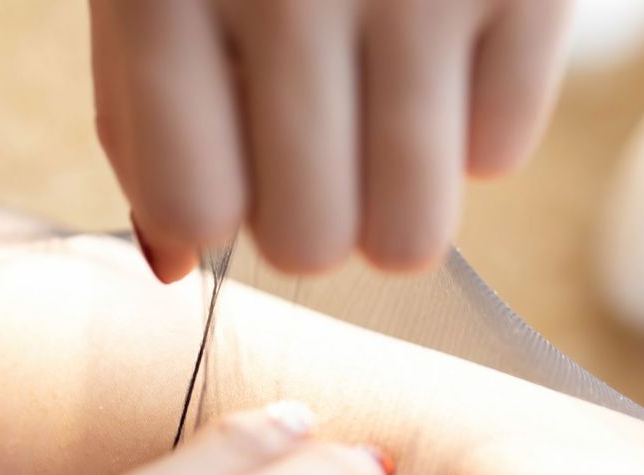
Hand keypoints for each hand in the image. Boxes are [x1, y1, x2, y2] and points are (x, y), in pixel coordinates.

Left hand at [90, 0, 571, 279]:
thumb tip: (172, 266)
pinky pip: (503, 152)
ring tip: (379, 114)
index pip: (191, 205)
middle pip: (308, 241)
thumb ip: (140, 104)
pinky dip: (473, 119)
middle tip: (317, 135)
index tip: (230, 161)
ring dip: (392, 198)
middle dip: (310, 210)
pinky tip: (446, 40)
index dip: (215, 206)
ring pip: (412, 234)